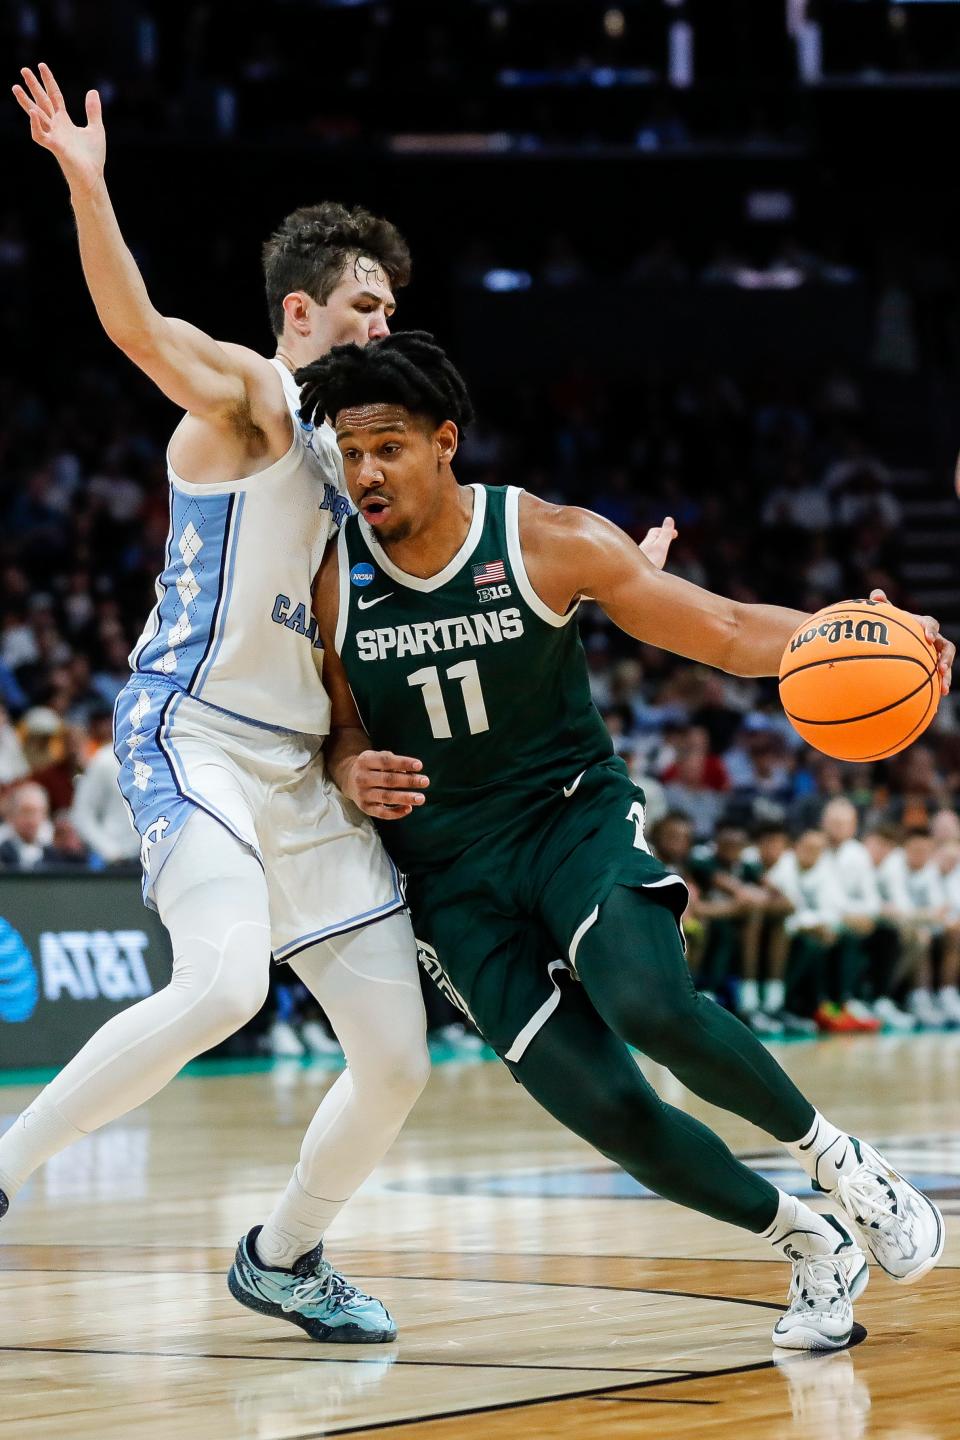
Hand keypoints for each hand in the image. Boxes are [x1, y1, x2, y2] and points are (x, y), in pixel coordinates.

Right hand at [12, 63, 104, 191]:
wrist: (92, 177)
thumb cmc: (92, 157)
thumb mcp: (96, 128)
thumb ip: (92, 110)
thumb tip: (92, 90)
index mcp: (64, 121)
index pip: (54, 96)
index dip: (48, 81)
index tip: (41, 65)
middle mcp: (56, 126)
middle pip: (42, 102)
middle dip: (33, 86)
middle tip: (23, 69)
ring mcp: (54, 136)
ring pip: (36, 116)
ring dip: (26, 102)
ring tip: (15, 87)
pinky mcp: (55, 147)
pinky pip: (41, 135)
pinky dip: (36, 125)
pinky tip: (33, 114)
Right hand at [342, 749, 428, 819]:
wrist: (348, 779)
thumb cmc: (371, 767)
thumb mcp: (376, 757)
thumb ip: (392, 761)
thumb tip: (409, 772)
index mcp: (365, 761)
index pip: (386, 761)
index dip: (403, 763)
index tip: (420, 765)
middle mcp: (362, 778)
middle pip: (388, 780)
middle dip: (408, 781)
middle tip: (425, 781)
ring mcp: (362, 794)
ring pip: (386, 797)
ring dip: (405, 798)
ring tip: (421, 798)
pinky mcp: (365, 807)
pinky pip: (381, 813)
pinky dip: (396, 812)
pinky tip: (409, 808)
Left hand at [639, 515, 677, 571]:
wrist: (635, 580)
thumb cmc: (650, 563)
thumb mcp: (661, 546)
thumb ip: (665, 534)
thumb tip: (669, 518)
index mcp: (646, 543)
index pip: (654, 532)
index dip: (665, 530)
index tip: (676, 534)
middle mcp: (641, 550)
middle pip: (650, 541)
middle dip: (659, 539)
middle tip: (668, 540)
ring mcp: (638, 559)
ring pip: (646, 551)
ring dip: (654, 549)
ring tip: (661, 554)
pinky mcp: (637, 569)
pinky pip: (644, 560)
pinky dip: (650, 559)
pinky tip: (651, 567)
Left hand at [869, 588, 952, 695]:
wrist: (892, 643)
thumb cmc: (889, 628)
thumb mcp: (885, 617)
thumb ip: (881, 606)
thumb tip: (876, 595)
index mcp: (922, 626)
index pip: (931, 624)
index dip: (930, 630)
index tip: (927, 637)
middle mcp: (932, 641)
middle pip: (946, 648)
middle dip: (946, 658)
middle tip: (941, 668)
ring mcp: (933, 656)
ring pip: (945, 666)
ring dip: (947, 676)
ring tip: (944, 689)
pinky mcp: (931, 670)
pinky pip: (937, 680)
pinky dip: (937, 690)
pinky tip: (936, 703)